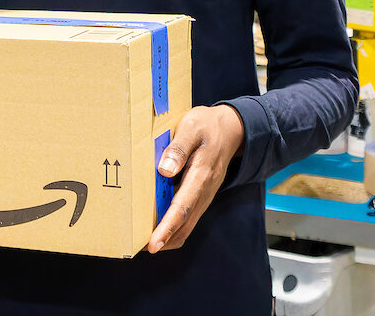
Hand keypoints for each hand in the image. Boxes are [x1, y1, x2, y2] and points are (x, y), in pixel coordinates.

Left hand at [147, 104, 243, 252]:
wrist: (232, 128)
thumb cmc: (208, 126)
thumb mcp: (192, 127)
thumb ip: (178, 147)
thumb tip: (164, 169)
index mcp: (201, 174)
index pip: (181, 207)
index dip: (167, 227)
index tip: (153, 243)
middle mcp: (204, 190)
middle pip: (185, 224)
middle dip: (165, 239)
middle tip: (142, 248)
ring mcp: (204, 194)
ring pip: (188, 224)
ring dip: (170, 235)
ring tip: (147, 242)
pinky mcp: (201, 194)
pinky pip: (189, 216)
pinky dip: (175, 226)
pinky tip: (160, 225)